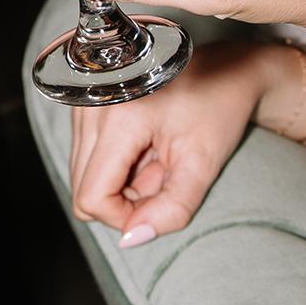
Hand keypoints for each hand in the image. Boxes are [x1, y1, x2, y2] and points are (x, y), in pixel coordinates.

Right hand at [69, 41, 264, 244]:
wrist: (223, 65)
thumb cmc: (218, 110)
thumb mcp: (204, 164)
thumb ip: (171, 209)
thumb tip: (130, 239)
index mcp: (120, 117)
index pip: (91, 196)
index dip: (124, 215)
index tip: (161, 201)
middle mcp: (91, 105)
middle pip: (82, 188)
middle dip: (123, 197)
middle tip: (164, 174)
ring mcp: (83, 101)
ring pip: (82, 173)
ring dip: (119, 179)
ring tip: (157, 156)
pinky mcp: (83, 102)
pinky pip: (86, 154)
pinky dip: (115, 161)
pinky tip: (144, 143)